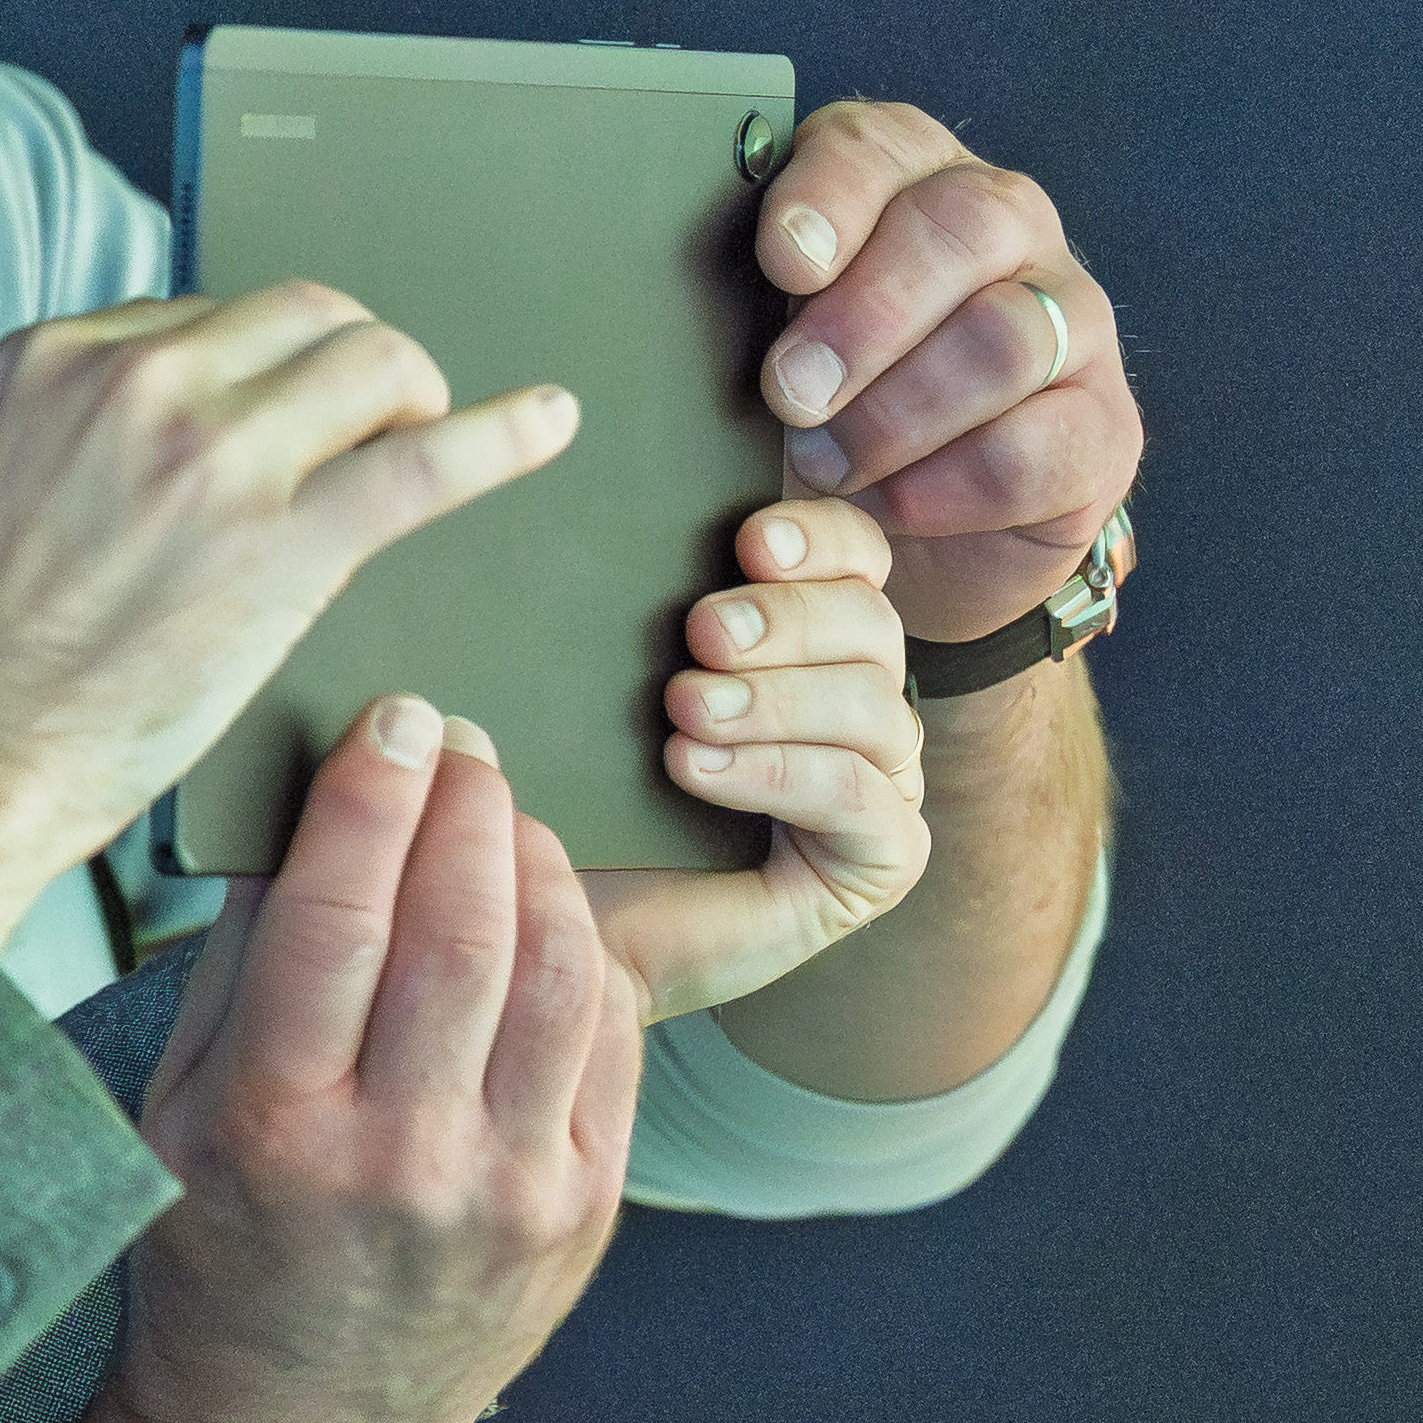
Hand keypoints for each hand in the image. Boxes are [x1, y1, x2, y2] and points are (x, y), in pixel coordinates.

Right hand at [0, 283, 575, 951]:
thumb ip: (58, 421)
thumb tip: (124, 411)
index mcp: (57, 359)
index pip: (206, 315)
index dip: (256, 365)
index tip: (278, 403)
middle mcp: (139, 384)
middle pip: (302, 313)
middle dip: (349, 357)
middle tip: (369, 412)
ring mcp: (216, 457)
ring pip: (369, 360)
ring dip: (411, 391)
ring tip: (422, 432)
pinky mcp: (281, 544)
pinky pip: (420, 463)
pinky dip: (500, 433)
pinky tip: (547, 423)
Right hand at [107, 697, 642, 1422]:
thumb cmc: (220, 1250)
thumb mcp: (175, 1111)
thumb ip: (240, 964)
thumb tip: (306, 803)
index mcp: (269, 1130)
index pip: (334, 919)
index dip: (371, 795)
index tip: (392, 713)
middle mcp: (395, 1164)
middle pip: (460, 929)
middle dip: (466, 801)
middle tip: (458, 737)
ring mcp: (503, 1195)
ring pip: (557, 971)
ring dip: (538, 860)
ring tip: (506, 809)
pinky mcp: (581, 1214)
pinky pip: (608, 1041)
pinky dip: (582, 948)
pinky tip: (546, 905)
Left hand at [587, 494, 931, 1018]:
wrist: (543, 924)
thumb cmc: (570, 791)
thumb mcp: (605, 677)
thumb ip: (645, 596)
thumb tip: (615, 498)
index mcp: (810, 638)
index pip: (858, 559)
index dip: (821, 536)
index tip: (749, 541)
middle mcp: (857, 706)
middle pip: (872, 623)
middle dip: (788, 619)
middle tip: (700, 634)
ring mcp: (879, 784)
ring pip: (875, 705)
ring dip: (775, 698)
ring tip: (684, 710)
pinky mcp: (879, 861)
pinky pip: (863, 798)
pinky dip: (781, 773)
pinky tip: (697, 770)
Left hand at [748, 102, 1138, 647]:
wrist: (921, 530)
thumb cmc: (828, 405)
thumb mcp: (776, 337)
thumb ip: (751, 302)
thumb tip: (670, 305)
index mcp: (912, 175)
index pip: (881, 147)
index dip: (832, 199)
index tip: (783, 263)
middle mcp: (1009, 227)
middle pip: (963, 229)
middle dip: (866, 317)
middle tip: (790, 393)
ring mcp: (1075, 323)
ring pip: (1007, 338)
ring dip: (900, 412)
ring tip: (825, 465)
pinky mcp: (1104, 427)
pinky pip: (1039, 446)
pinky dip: (952, 485)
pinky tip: (892, 509)